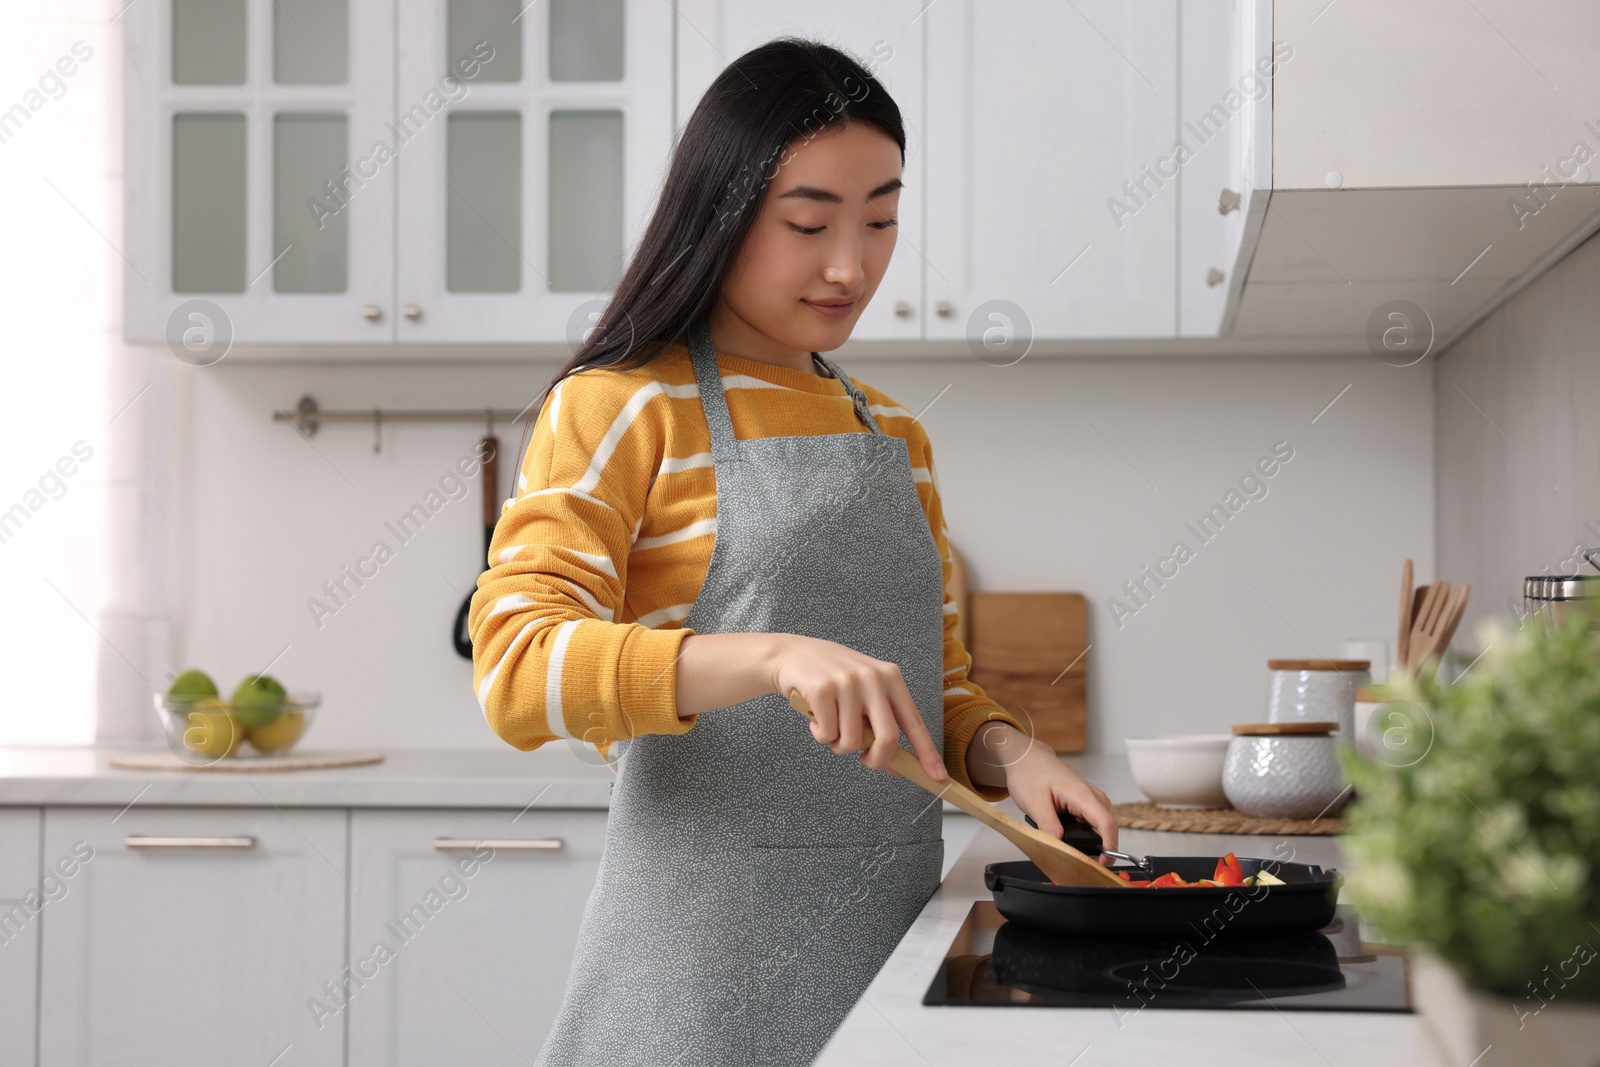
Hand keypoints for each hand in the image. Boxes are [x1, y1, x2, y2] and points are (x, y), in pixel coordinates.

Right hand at [769, 634, 948, 780]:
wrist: (791, 654)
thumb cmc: (832, 679)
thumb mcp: (863, 695)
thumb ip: (880, 724)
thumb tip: (895, 766)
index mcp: (890, 677)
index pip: (913, 721)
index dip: (927, 752)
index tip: (938, 775)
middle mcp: (873, 677)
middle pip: (887, 738)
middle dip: (876, 759)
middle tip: (864, 761)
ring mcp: (847, 682)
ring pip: (851, 741)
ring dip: (838, 745)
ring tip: (830, 726)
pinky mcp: (822, 689)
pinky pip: (827, 734)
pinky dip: (820, 735)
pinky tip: (814, 718)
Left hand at [994, 729, 1118, 864]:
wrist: (1026, 759)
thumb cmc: (1030, 774)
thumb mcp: (1034, 802)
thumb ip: (1047, 823)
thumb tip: (1060, 843)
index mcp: (1082, 795)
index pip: (1107, 823)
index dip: (1109, 846)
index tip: (1101, 864)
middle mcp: (1092, 797)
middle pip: (1105, 829)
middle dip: (1096, 848)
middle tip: (1075, 863)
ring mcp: (1090, 800)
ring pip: (1098, 828)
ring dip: (1087, 842)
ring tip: (1066, 849)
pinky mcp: (1084, 804)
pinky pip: (1090, 824)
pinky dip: (1081, 835)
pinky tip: (1065, 839)